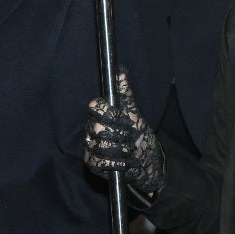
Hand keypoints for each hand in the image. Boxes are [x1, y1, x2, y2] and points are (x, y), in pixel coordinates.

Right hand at [85, 69, 163, 197]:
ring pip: (99, 145)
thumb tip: (120, 70)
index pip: (95, 106)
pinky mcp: (92, 163)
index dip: (109, 111)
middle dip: (119, 133)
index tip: (121, 116)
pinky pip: (98, 162)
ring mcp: (90, 146)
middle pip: (98, 127)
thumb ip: (125, 92)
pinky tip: (125, 162)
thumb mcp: (134, 112)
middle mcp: (91, 128)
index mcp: (99, 114)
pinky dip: (115, 163)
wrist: (144, 159)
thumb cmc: (138, 133)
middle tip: (130, 136)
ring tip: (130, 150)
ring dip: (120, 149)